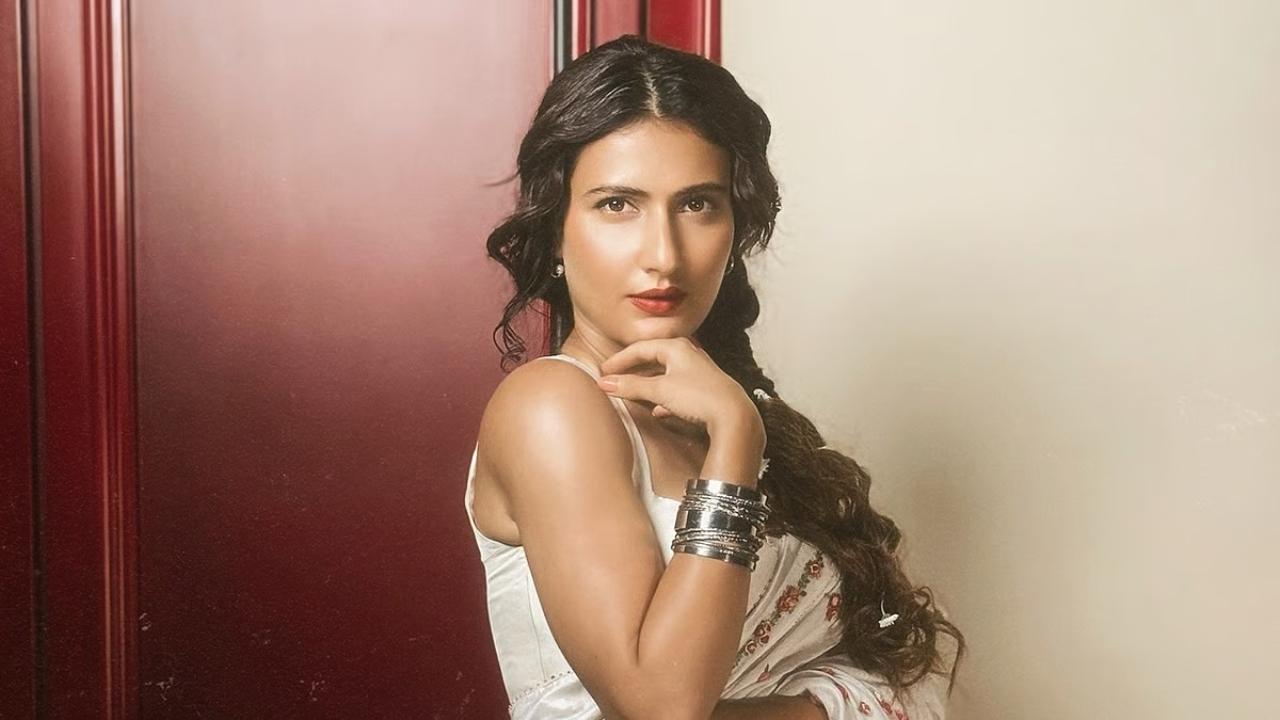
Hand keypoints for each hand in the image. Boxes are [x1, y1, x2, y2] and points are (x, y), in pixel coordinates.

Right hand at [596, 337, 760, 438]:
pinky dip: (663, 397)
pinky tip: (658, 410)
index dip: (620, 359)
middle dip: (633, 370)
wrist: (734, 416)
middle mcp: (688, 355)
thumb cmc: (699, 396)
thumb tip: (606, 383)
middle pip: (653, 358)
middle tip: (615, 379)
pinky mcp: (704, 389)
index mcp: (676, 347)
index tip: (604, 371)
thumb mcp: (660, 390)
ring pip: (665, 374)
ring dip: (647, 384)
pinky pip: (677, 389)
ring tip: (632, 393)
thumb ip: (632, 386)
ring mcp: (698, 372)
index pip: (640, 348)